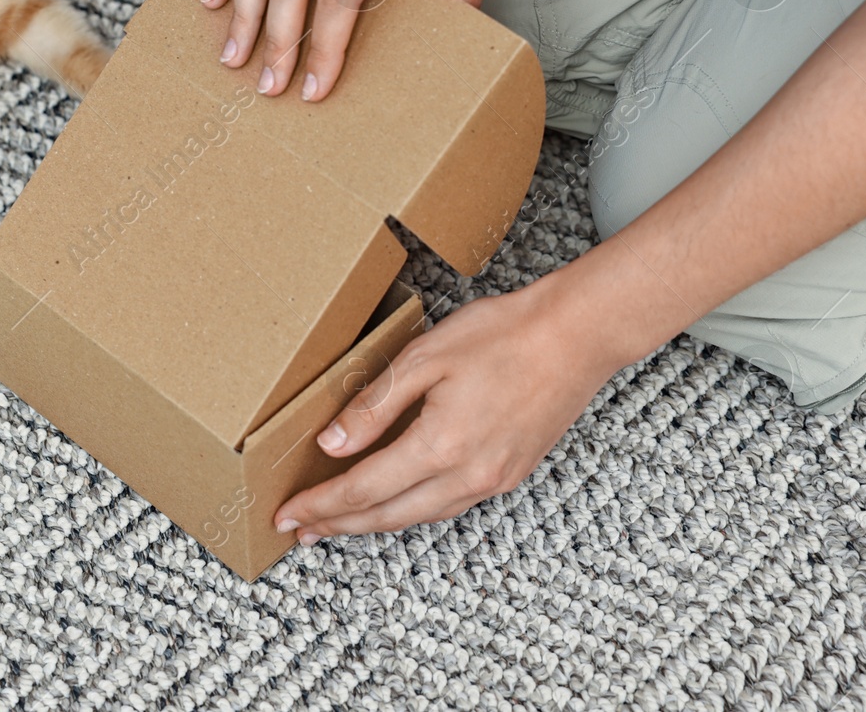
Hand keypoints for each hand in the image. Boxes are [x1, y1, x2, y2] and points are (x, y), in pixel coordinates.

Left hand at [274, 282, 616, 539]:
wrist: (577, 336)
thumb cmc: (503, 335)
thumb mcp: (425, 358)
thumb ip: (374, 406)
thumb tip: (330, 446)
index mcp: (439, 446)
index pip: (362, 490)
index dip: (321, 506)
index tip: (287, 515)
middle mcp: (467, 476)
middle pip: (387, 516)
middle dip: (339, 526)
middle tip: (301, 530)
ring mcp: (492, 480)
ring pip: (419, 516)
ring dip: (374, 523)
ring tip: (339, 522)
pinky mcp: (510, 474)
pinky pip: (449, 504)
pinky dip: (412, 509)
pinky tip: (396, 500)